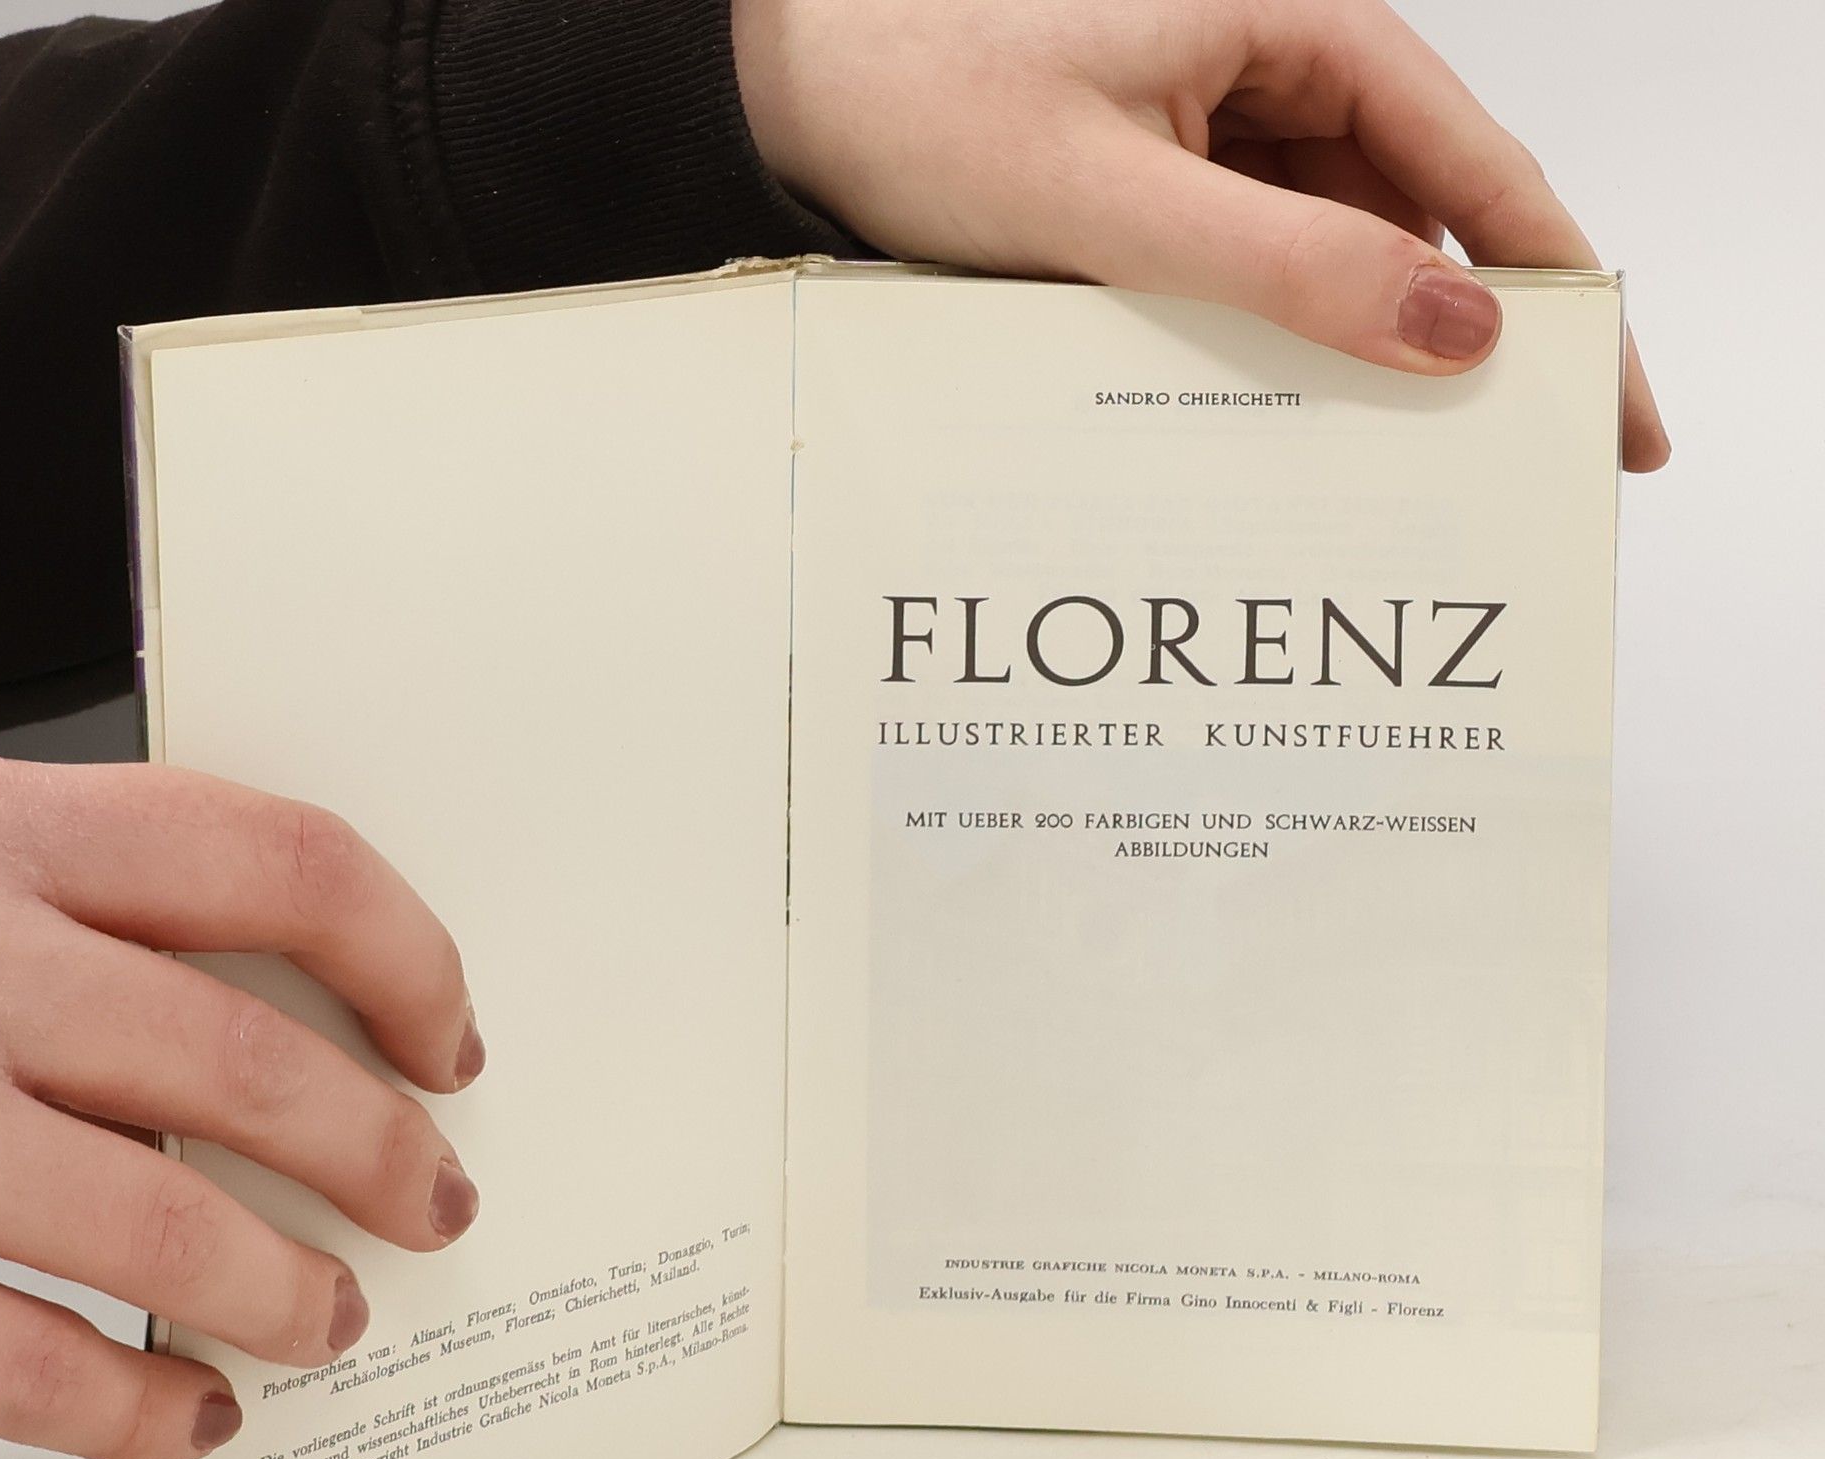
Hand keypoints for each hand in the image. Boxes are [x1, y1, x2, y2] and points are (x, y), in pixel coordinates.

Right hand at [0, 753, 482, 1458]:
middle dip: (380, 1154)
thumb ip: (91, 908)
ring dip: (285, 1290)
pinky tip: (189, 1418)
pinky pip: (14, 1365)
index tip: (450, 1042)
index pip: (282, 864)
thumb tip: (315, 1030)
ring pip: (161, 1227)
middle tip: (435, 1203)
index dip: (406, 960)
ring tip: (336, 1317)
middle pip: (249, 1066)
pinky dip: (131, 1410)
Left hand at [733, 0, 1669, 470]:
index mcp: (1293, 22)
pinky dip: (1276, 334)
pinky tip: (1284, 413)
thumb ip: (1285, 267)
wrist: (790, 87)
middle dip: (1468, 336)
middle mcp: (1272, 62)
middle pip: (1418, 211)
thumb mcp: (1115, 199)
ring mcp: (1216, 121)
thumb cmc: (924, 97)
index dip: (1560, 286)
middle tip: (1520, 468)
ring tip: (1403, 469)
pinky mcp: (1164, 173)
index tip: (1613, 403)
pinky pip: (1254, 257)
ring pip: (1334, 246)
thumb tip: (1454, 325)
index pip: (1475, 162)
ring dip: (1364, 346)